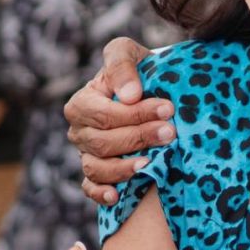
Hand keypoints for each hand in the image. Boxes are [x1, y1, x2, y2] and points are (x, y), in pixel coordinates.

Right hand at [65, 37, 173, 204]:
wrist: (151, 94)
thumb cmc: (138, 72)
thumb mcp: (129, 53)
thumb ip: (123, 65)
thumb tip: (130, 95)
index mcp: (83, 102)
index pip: (104, 114)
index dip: (135, 114)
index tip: (167, 108)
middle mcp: (80, 131)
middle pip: (102, 142)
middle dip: (138, 138)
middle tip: (170, 133)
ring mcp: (86, 154)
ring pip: (97, 167)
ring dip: (124, 168)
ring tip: (150, 163)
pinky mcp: (95, 174)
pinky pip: (90, 188)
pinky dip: (101, 193)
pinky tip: (117, 195)